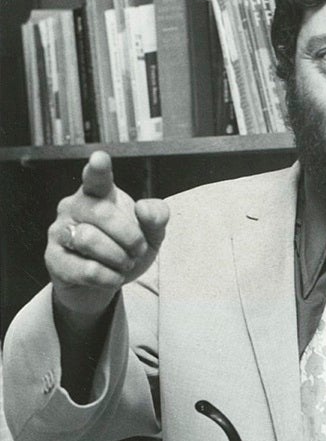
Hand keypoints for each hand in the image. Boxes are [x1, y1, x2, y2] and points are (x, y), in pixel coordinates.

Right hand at [45, 150, 169, 316]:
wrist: (105, 282)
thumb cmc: (125, 248)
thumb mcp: (151, 233)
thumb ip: (156, 217)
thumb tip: (143, 208)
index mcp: (98, 193)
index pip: (96, 178)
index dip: (98, 169)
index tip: (100, 158)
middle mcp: (74, 206)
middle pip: (102, 214)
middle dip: (129, 236)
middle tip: (139, 250)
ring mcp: (60, 231)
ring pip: (89, 240)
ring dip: (118, 257)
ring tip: (124, 263)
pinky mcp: (54, 258)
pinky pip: (84, 268)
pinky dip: (108, 277)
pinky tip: (113, 277)